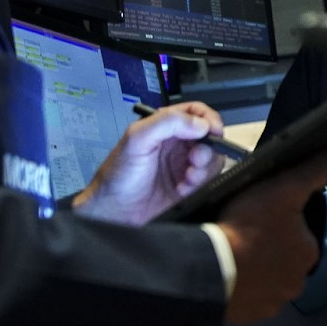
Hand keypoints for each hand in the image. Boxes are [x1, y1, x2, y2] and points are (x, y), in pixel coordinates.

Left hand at [72, 101, 224, 224]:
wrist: (114, 212)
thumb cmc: (117, 175)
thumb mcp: (136, 140)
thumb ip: (166, 123)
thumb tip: (199, 123)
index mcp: (164, 127)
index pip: (195, 112)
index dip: (208, 118)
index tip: (212, 130)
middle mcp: (176, 144)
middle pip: (208, 136)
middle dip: (208, 147)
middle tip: (195, 159)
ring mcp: (182, 165)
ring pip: (211, 159)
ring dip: (204, 168)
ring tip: (188, 177)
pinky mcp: (187, 186)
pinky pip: (207, 181)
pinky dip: (199, 184)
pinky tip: (182, 189)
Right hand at [219, 146, 326, 323]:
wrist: (209, 267)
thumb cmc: (249, 225)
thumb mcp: (284, 188)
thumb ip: (315, 171)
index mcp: (309, 253)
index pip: (302, 234)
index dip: (284, 222)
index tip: (263, 215)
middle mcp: (297, 283)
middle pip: (286, 258)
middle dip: (272, 248)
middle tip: (246, 233)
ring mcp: (273, 303)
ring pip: (268, 279)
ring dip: (257, 269)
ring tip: (235, 252)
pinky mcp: (249, 315)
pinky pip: (250, 297)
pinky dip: (243, 286)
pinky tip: (229, 272)